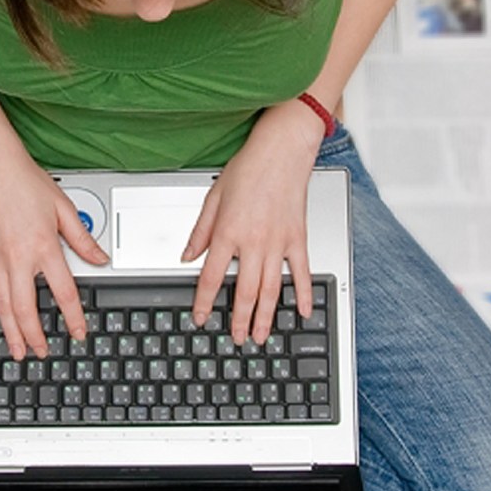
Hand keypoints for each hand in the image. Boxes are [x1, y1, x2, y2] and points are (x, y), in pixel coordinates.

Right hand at [0, 144, 107, 359]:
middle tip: (43, 353)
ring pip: (2, 306)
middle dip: (36, 337)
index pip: (63, 292)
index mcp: (44, 247)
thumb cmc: (25, 182)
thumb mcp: (64, 208)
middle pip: (27, 309)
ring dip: (11, 333)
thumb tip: (100, 258)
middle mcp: (18, 257)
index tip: (78, 333)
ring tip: (18, 351)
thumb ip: (83, 239)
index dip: (73, 318)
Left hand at [183, 100, 323, 344]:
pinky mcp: (298, 238)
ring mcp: (279, 243)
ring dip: (266, 317)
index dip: (203, 302)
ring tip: (261, 336)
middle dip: (238, 320)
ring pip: (271, 289)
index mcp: (228, 233)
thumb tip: (187, 256)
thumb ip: (200, 231)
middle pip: (245, 292)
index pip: (211, 277)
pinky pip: (302, 273)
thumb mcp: (213, 197)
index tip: (200, 318)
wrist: (282, 151)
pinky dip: (304, 294)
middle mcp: (253, 242)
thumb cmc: (248, 168)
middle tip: (236, 339)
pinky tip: (304, 312)